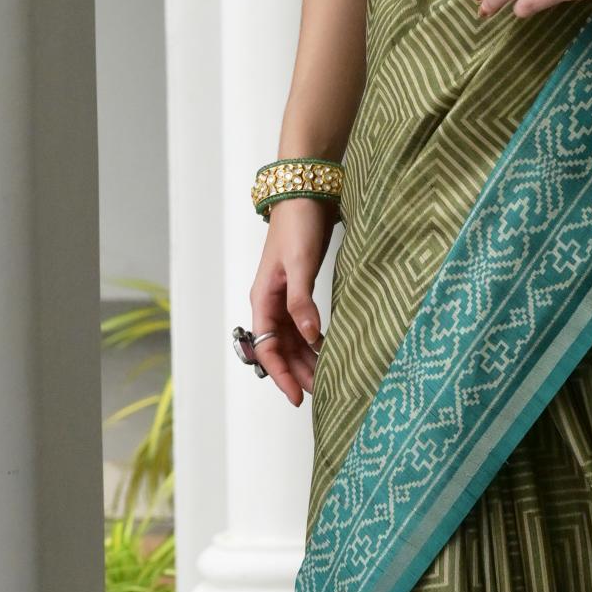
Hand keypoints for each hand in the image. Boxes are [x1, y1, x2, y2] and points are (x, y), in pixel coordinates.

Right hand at [243, 197, 331, 408]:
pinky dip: (313, 342)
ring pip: (291, 340)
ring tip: (326, 379)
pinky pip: (301, 326)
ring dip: (305, 360)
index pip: (267, 348)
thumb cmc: (298, 226)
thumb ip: (302, 302)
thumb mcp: (300, 265)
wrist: (306, 195)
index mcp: (263, 299)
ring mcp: (284, 298)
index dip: (281, 375)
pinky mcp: (299, 290)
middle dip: (296, 373)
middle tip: (320, 394)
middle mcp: (270, 303)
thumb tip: (309, 337)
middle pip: (279, 349)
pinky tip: (328, 350)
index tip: (298, 396)